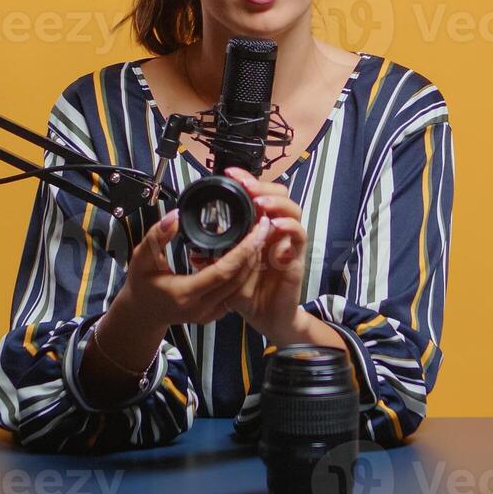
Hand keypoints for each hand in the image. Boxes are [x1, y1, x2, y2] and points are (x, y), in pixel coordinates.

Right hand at [113, 207, 268, 331]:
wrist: (142, 312)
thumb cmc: (140, 284)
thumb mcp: (141, 257)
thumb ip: (157, 236)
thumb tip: (174, 216)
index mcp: (185, 294)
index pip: (223, 271)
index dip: (243, 249)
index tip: (257, 229)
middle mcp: (201, 307)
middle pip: (238, 279)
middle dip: (254, 251)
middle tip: (263, 226)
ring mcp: (209, 314)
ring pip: (241, 287)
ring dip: (252, 262)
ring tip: (260, 236)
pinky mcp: (214, 314)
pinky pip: (235, 293)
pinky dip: (244, 274)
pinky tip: (248, 255)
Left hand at [205, 167, 341, 349]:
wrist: (266, 319)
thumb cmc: (248, 293)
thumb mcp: (226, 272)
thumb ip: (215, 260)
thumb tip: (193, 251)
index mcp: (259, 229)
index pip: (258, 196)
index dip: (247, 181)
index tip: (230, 173)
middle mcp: (276, 232)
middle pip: (279, 195)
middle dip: (263, 185)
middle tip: (246, 185)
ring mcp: (288, 243)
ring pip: (293, 210)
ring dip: (277, 203)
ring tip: (261, 202)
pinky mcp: (297, 258)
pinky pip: (299, 237)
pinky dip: (289, 228)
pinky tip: (274, 226)